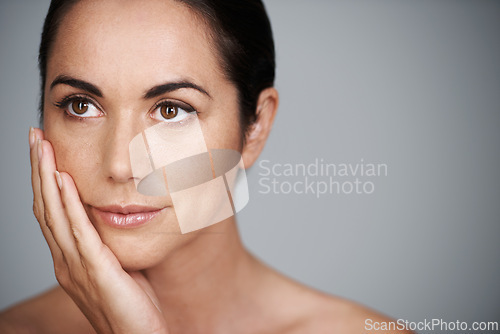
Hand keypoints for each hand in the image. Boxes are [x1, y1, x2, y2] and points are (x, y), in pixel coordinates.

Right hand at [29, 127, 168, 333]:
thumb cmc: (132, 307)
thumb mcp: (116, 270)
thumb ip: (106, 247)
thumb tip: (111, 220)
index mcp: (70, 260)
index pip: (51, 213)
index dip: (44, 181)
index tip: (44, 151)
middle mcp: (66, 261)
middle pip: (45, 207)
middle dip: (39, 169)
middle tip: (34, 136)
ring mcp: (76, 267)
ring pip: (54, 214)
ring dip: (46, 177)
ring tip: (43, 146)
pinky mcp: (95, 271)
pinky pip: (78, 231)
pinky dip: (67, 203)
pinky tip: (62, 179)